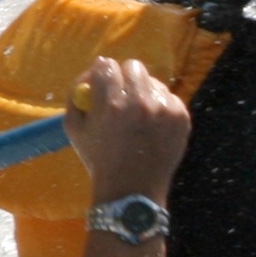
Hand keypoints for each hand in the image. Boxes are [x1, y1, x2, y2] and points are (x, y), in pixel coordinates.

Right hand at [67, 57, 189, 206]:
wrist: (132, 190)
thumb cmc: (99, 159)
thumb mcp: (74, 128)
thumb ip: (77, 93)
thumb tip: (94, 68)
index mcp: (111, 103)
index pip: (106, 65)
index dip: (102, 75)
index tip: (103, 84)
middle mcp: (140, 102)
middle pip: (132, 66)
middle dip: (124, 79)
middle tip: (122, 96)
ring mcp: (164, 109)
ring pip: (153, 82)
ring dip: (144, 93)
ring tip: (138, 120)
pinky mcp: (181, 116)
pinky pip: (169, 98)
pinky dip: (161, 108)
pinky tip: (153, 129)